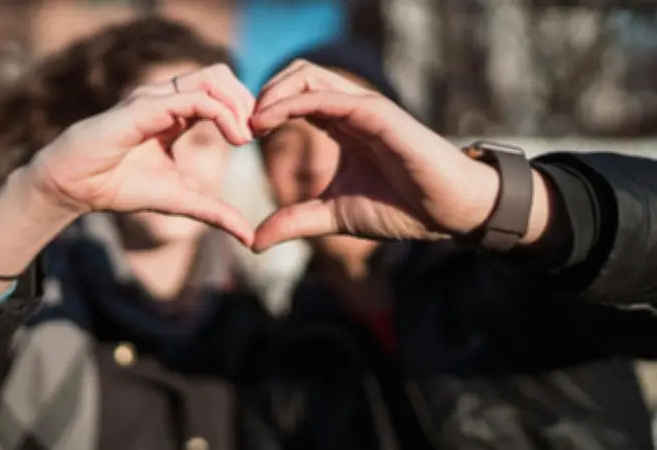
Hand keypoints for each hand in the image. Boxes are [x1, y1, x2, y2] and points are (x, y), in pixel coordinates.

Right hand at [24, 63, 255, 244]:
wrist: (75, 188)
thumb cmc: (120, 187)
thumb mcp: (181, 200)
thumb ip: (216, 213)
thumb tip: (250, 237)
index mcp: (176, 113)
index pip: (220, 91)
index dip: (245, 109)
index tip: (259, 138)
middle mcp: (167, 98)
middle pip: (220, 74)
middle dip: (247, 99)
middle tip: (258, 132)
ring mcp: (155, 98)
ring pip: (211, 78)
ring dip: (238, 103)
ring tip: (246, 136)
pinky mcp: (144, 107)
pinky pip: (193, 99)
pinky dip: (222, 113)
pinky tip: (234, 139)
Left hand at [250, 60, 526, 251]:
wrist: (447, 212)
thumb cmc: (400, 209)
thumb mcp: (333, 216)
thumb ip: (294, 222)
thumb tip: (254, 242)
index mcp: (341, 125)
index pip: (294, 97)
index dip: (263, 110)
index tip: (240, 137)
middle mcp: (350, 109)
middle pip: (297, 75)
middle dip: (262, 93)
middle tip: (240, 126)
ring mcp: (364, 107)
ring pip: (308, 75)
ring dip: (272, 93)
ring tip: (250, 123)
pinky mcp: (377, 113)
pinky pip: (327, 96)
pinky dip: (291, 103)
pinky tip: (268, 123)